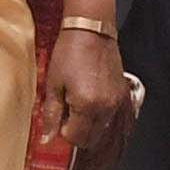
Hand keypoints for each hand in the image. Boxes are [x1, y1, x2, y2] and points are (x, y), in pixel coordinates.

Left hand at [49, 23, 132, 165]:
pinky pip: (111, 116)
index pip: (75, 138)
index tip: (58, 119)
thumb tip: (47, 139)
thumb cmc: (69, 52)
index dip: (63, 132)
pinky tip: (90, 98)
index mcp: (87, 105)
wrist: (90, 30)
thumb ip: (51, 115)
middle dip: (76, 132)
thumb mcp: (53, 84)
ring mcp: (116, 101)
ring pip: (102, 129)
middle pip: (90, 138)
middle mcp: (105, 107)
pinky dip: (99, 114)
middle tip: (66, 113)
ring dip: (88, 124)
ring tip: (77, 102)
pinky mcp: (122, 94)